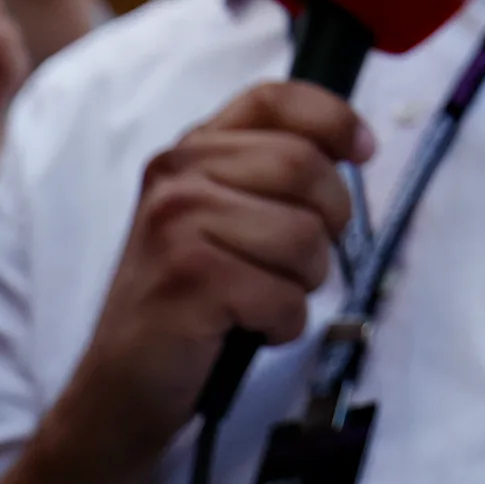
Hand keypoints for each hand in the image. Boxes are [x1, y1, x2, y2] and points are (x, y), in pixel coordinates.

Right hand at [42, 82, 366, 468]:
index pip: (274, 99)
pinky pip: (285, 296)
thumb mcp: (220, 218)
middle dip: (328, 222)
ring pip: (304, 236)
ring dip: (304, 282)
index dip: (332, 118)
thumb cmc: (187, 302)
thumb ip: (269, 173)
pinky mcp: (188, 278)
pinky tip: (248, 327)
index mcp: (191, 151)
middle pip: (305, 166)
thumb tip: (354, 147)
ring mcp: (177, 223)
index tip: (363, 150)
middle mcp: (177, 175)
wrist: (121, 385)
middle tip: (300, 261)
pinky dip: (283, 323)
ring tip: (263, 298)